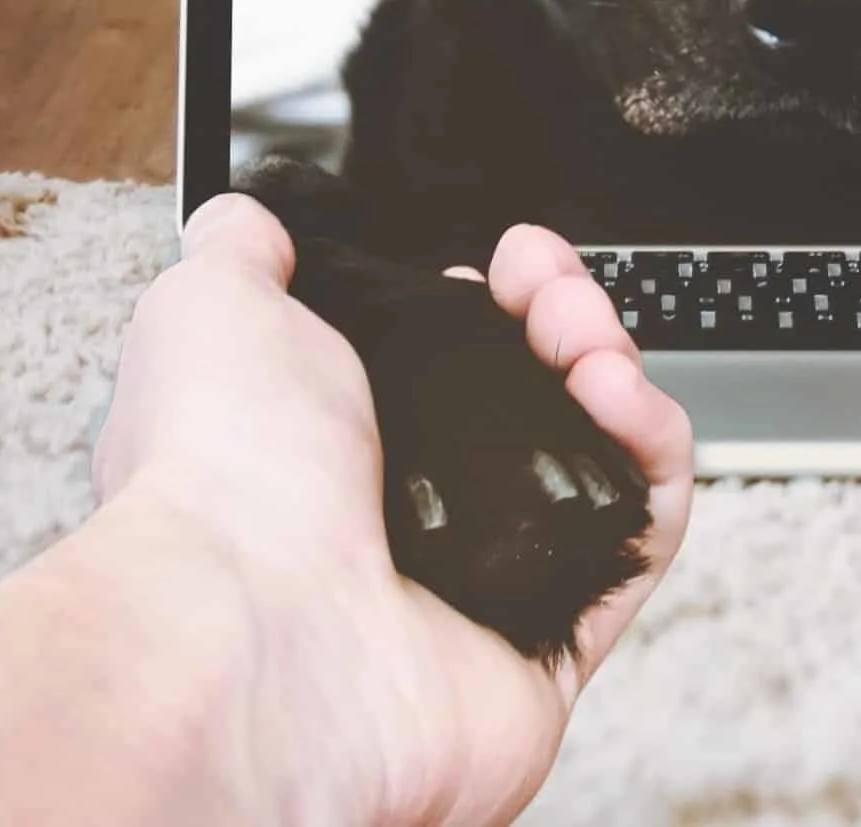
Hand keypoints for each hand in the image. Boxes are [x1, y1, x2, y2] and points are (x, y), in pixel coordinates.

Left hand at [88, 195, 695, 826]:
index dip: (488, 300)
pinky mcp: (556, 641)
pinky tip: (620, 393)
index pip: (444, 362)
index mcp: (329, 444)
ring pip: (594, 458)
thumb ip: (238, 250)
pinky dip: (653, 452)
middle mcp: (408, 518)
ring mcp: (487, 581)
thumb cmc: (217, 473)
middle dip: (561, 315)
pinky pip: (641, 534)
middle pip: (532, 398)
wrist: (254, 624)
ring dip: (611, 366)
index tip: (500, 262)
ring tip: (586, 336)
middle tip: (549, 289)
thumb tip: (250, 218)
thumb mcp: (207, 310)